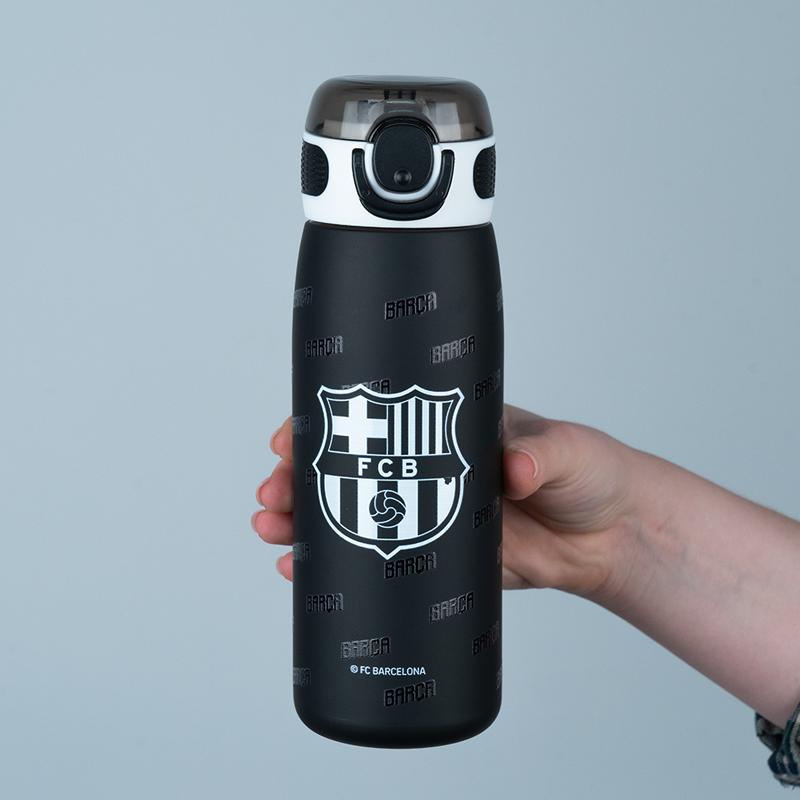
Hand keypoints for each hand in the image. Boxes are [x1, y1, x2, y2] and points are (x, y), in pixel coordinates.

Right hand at [251, 403, 645, 603]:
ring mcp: (426, 516)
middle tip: (273, 496)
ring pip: (350, 518)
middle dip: (298, 480)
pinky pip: (377, 565)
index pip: (373, 418)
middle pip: (345, 471)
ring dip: (304, 525)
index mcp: (444, 430)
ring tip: (274, 534)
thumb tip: (511, 470)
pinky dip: (334, 572)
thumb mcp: (563, 451)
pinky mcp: (437, 562)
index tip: (290, 438)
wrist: (612, 535)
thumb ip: (537, 457)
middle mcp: (426, 470)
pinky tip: (301, 574)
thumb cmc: (588, 472)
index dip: (325, 427)